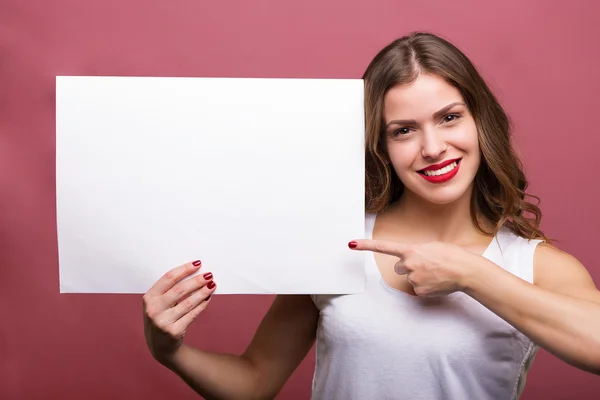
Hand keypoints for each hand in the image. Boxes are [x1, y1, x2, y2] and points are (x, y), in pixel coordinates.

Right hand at [143, 260, 216, 362]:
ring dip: (203, 292)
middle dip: (197, 281)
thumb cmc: (161, 319)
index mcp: (149, 298)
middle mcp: (153, 310)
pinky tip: (208, 298)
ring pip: (188, 302)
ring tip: (212, 285)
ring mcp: (163, 322)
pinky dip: (202, 305)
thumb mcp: (157, 304)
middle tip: (209, 275)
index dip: (184, 269)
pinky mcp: (173, 332)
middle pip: (180, 289)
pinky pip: (192, 315)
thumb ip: (169, 290)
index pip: (168, 278)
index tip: (197, 264)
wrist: (160, 347)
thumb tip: (193, 273)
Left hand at [349, 239, 477, 296]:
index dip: (365, 245)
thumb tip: (411, 259)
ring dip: (419, 276)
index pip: (383, 247)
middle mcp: (408, 264)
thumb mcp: (432, 246)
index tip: (351, 243)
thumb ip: (417, 252)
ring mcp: (413, 279)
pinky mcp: (419, 291)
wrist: (465, 270)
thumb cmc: (452, 255)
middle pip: (399, 267)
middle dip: (409, 266)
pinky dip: (426, 286)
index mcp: (410, 250)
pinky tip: (437, 282)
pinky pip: (418, 289)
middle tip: (427, 265)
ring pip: (409, 278)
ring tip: (435, 273)